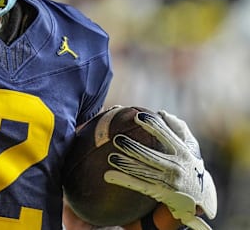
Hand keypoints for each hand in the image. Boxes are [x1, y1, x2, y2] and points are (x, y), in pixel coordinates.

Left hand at [103, 111, 216, 229]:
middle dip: (134, 148)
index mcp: (183, 152)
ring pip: (144, 172)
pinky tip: (108, 176)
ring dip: (126, 165)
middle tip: (117, 139)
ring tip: (111, 157)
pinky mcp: (161, 193)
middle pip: (152, 156)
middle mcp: (176, 166)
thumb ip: (179, 129)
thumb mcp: (191, 147)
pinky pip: (140, 186)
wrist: (201, 197)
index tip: (138, 116)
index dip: (153, 125)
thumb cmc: (190, 165)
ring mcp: (169, 181)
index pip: (167, 136)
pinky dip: (124, 180)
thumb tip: (162, 113)